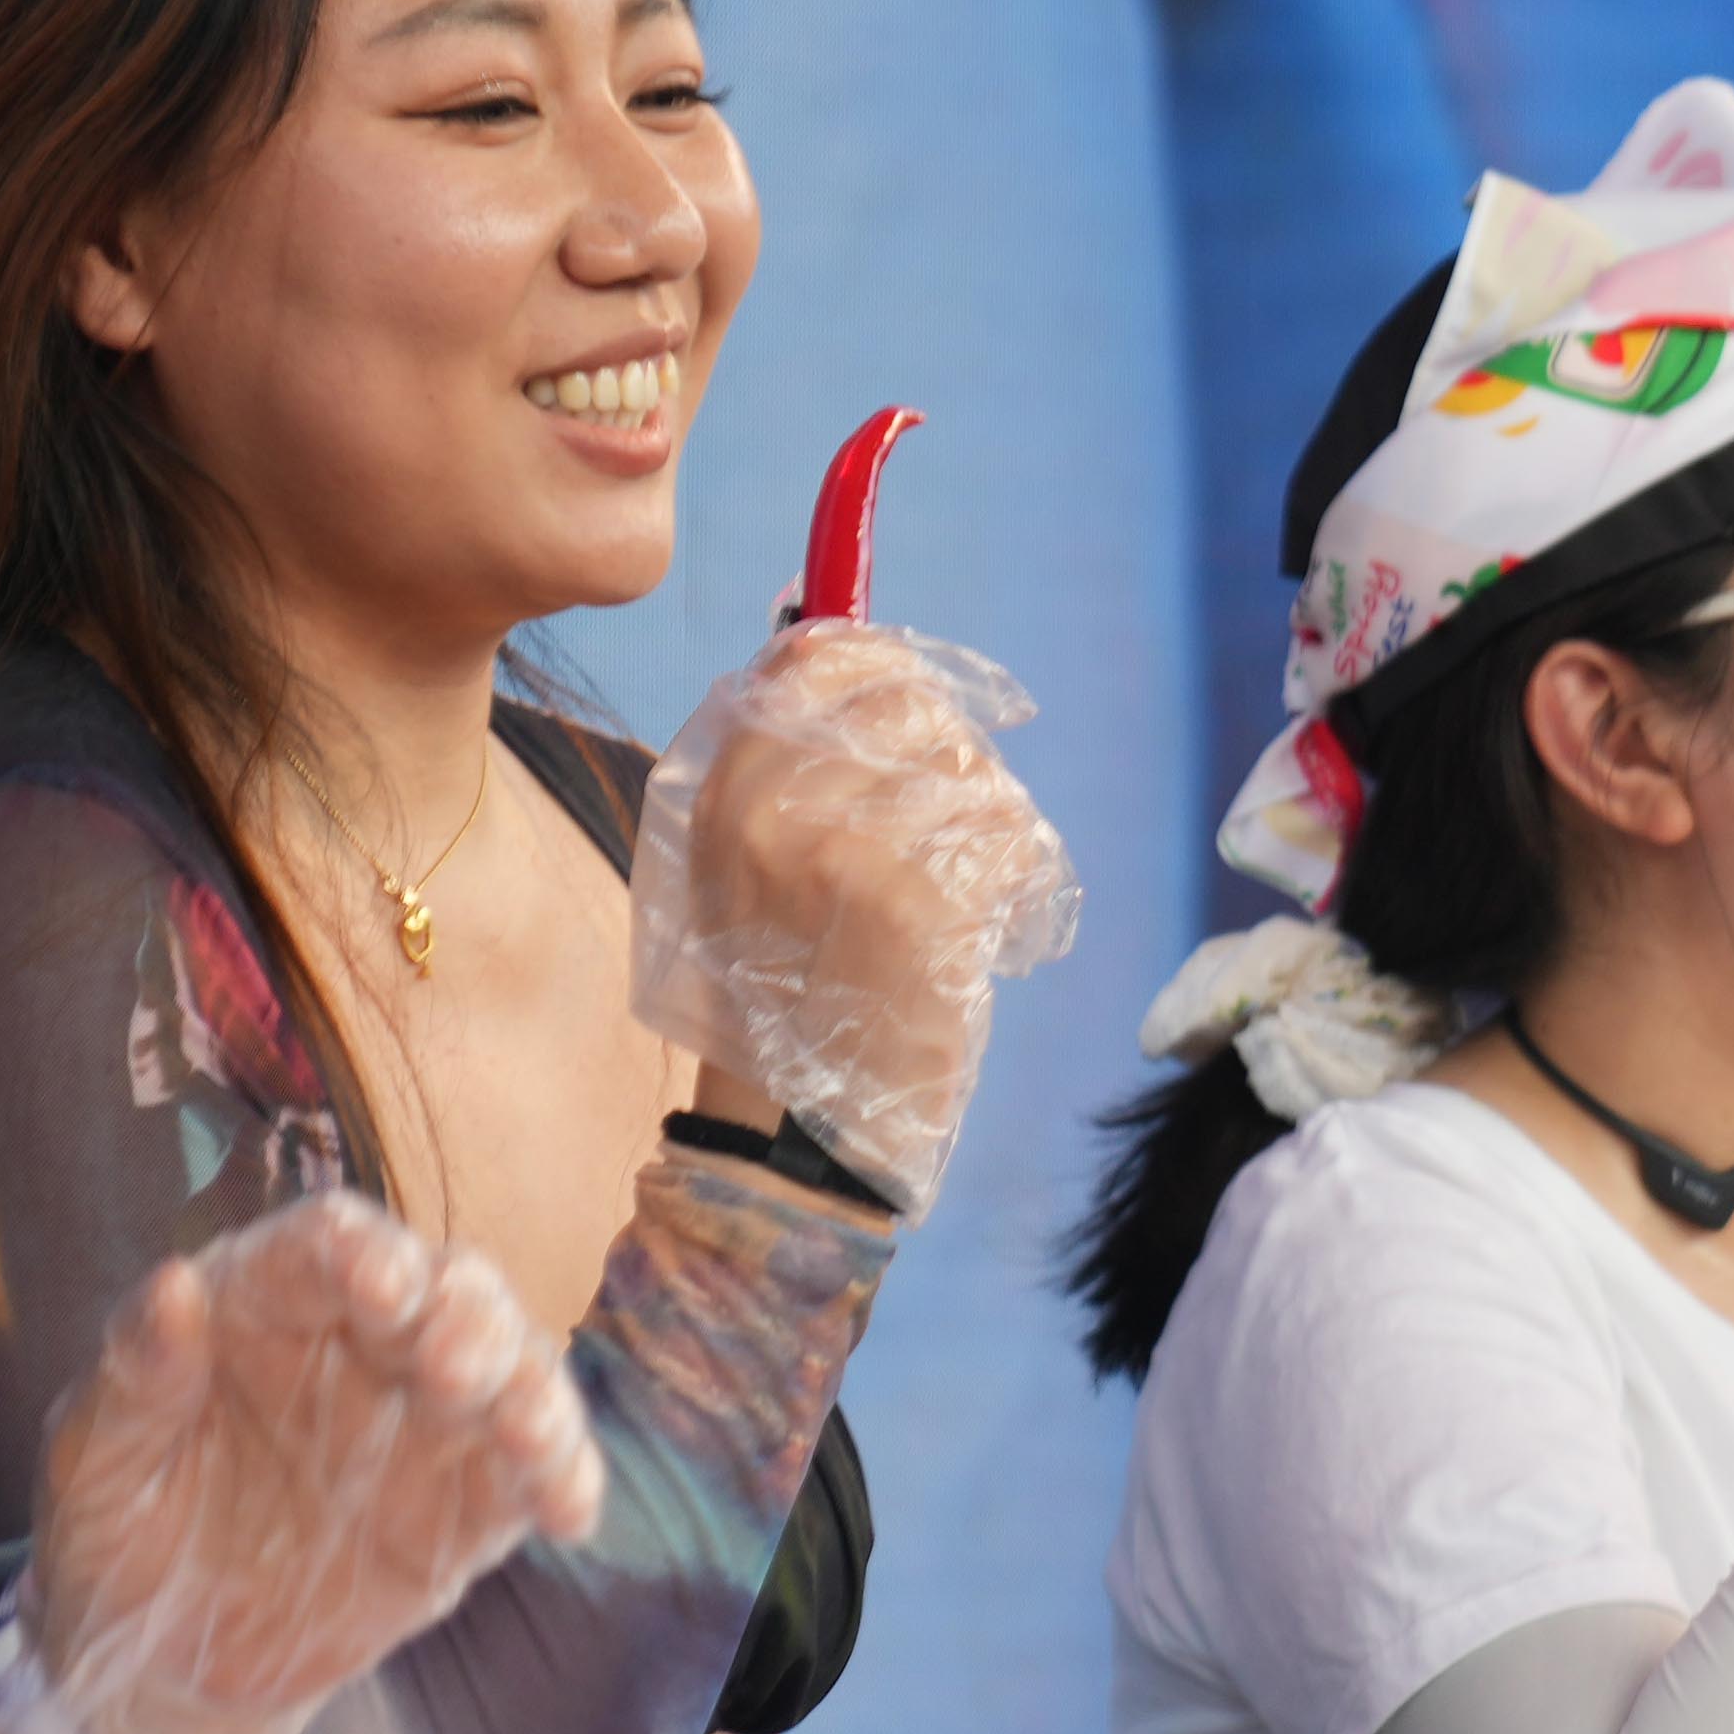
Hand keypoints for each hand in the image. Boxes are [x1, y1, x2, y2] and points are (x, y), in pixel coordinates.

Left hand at [12, 1194, 601, 1733]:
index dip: (363, 1252)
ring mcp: (423, 1427)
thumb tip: (174, 1285)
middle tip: (454, 1364)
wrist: (159, 1674)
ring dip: (530, 1388)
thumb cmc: (118, 1540)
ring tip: (526, 1433)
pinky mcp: (464, 1509)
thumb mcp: (95, 1460)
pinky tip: (566, 1508)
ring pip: (507, 1369)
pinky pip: (532, 1476)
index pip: (329, 1246)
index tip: (377, 1286)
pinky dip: (565, 1478)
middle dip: (466, 1314)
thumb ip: (135, 1372)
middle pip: (443, 1290)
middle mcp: (362, 1347)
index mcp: (269, 1309)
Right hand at [631, 622, 1082, 1219]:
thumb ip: (780, 747)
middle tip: (939, 825)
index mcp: (719, 789)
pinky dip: (1014, 873)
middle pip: (907, 696)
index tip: (904, 695)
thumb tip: (817, 603)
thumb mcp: (740, 863)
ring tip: (954, 888)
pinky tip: (980, 927)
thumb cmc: (788, 992)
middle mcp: (773, 805)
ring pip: (969, 759)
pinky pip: (1006, 826)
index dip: (877, 662)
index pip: (814, 653)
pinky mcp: (925, 896)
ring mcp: (849, 846)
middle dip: (944, 749)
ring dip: (984, 816)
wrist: (804, 1130)